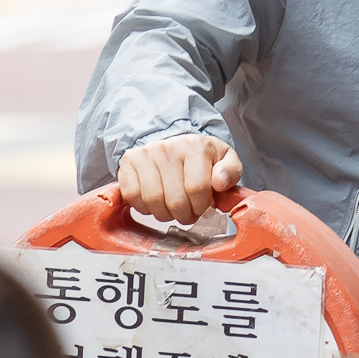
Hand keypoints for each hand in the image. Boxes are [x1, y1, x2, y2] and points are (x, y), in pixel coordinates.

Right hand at [117, 134, 242, 223]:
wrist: (173, 143)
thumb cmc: (200, 158)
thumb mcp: (225, 160)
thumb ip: (230, 172)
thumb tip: (220, 182)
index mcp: (195, 146)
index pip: (197, 188)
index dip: (201, 206)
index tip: (202, 206)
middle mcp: (167, 148)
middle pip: (175, 200)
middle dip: (185, 214)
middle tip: (188, 211)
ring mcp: (145, 155)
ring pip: (153, 201)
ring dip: (164, 214)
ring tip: (172, 208)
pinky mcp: (127, 163)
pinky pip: (133, 197)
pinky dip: (144, 207)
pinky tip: (154, 202)